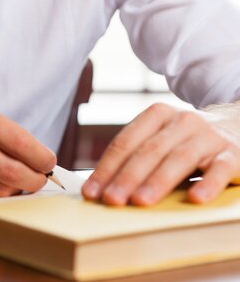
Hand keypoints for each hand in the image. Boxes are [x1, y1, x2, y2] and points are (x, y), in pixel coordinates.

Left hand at [81, 102, 239, 205]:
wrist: (236, 126)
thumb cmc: (187, 141)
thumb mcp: (162, 138)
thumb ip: (138, 156)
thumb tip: (101, 188)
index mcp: (158, 115)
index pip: (126, 142)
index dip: (107, 167)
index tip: (91, 192)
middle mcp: (182, 121)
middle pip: (149, 150)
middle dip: (127, 176)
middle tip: (111, 200)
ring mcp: (208, 136)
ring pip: (180, 158)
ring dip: (158, 181)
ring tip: (140, 202)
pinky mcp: (232, 154)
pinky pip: (220, 169)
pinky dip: (208, 184)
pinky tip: (195, 200)